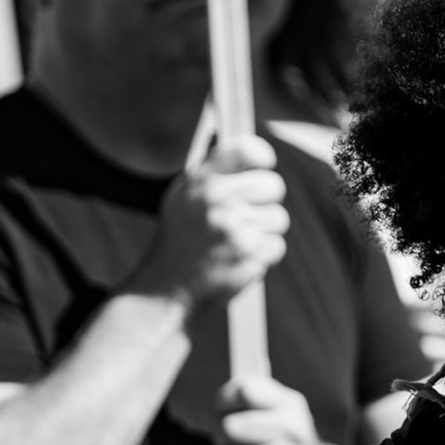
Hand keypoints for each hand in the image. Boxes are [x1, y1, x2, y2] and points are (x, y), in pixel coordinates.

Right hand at [130, 137, 288, 312]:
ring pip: (278, 218)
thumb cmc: (178, 245)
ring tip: (234, 245)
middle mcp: (216, 200)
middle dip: (266, 202)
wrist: (166, 294)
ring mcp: (234, 227)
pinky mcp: (248, 255)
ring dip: (263, 233)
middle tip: (246, 217)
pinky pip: (276, 246)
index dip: (261, 157)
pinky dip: (263, 257)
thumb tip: (251, 153)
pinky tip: (237, 261)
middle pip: (273, 185)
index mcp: (201, 182)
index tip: (264, 165)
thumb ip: (212, 174)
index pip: (246, 150)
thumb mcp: (182, 200)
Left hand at [211, 375, 327, 444]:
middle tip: (224, 440)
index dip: (223, 402)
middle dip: (219, 436)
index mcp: (291, 404)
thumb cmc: (271, 437)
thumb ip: (242, 394)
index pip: (244, 391)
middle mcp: (297, 429)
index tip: (221, 411)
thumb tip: (223, 397)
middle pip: (230, 427)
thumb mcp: (264, 408)